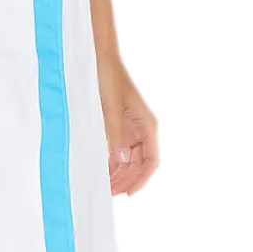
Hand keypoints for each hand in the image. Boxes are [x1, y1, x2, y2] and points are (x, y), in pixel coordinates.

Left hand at [98, 61, 160, 198]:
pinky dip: (113, 162)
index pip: (152, 161)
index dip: (141, 180)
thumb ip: (116, 134)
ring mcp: (133, 128)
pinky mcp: (121, 127)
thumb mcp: (110, 107)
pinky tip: (103, 171)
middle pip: (141, 164)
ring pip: (131, 160)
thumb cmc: (108, 77)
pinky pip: (121, 150)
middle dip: (128, 180)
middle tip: (111, 193)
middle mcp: (143, 129)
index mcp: (148, 125)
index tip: (127, 193)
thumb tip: (121, 160)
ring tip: (106, 186)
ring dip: (121, 174)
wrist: (100, 58)